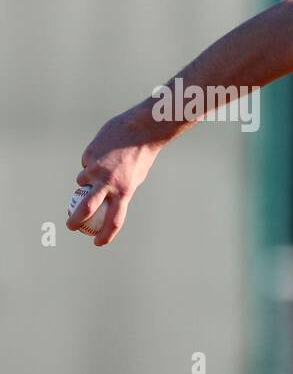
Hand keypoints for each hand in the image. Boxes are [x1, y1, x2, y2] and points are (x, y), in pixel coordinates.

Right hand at [68, 109, 164, 246]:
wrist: (140, 130)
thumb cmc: (140, 156)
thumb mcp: (135, 178)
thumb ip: (119, 190)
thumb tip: (106, 202)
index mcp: (125, 191)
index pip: (114, 220)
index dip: (106, 235)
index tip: (98, 243)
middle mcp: (108, 183)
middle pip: (87, 208)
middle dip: (76, 220)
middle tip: (71, 226)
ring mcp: (96, 169)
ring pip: (81, 181)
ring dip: (85, 180)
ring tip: (101, 166)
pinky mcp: (88, 156)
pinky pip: (85, 163)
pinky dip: (90, 162)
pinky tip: (103, 151)